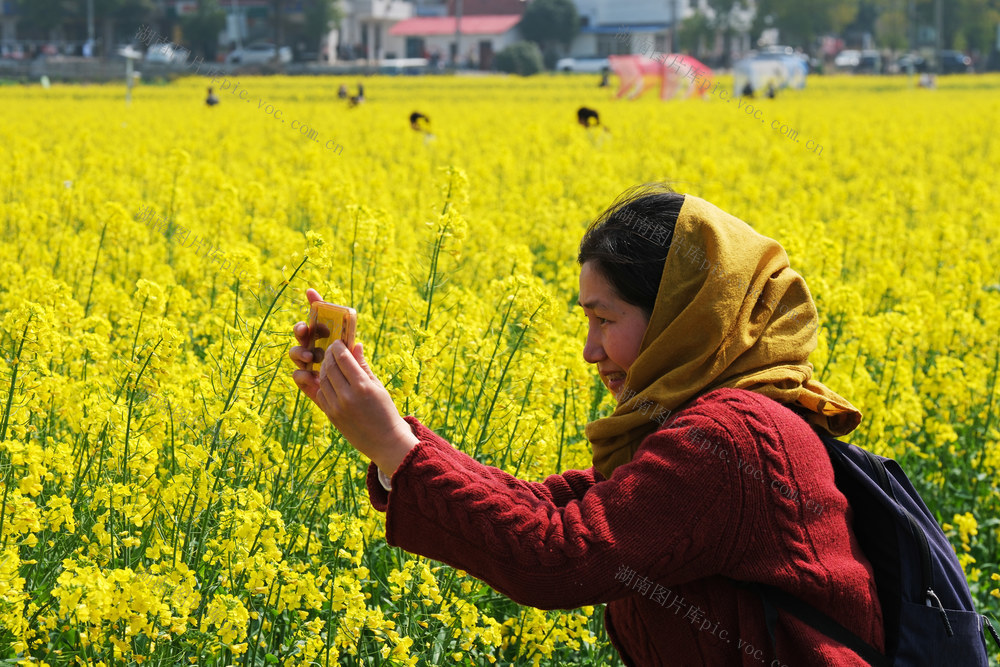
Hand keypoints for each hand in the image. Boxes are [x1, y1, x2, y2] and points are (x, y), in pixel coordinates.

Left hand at [290, 288, 418, 475]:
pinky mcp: (330, 415)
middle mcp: (347, 396)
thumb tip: (355, 345)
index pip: (342, 358)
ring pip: (322, 379)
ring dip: (324, 368)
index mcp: (362, 386)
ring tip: (330, 364)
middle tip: (331, 350)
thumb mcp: (378, 386)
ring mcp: (336, 407)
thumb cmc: (385, 411)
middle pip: (329, 367)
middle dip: (328, 355)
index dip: (338, 347)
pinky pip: (320, 393)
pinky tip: (330, 381)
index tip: (338, 342)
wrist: (385, 441)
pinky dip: (323, 384)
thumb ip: (363, 366)